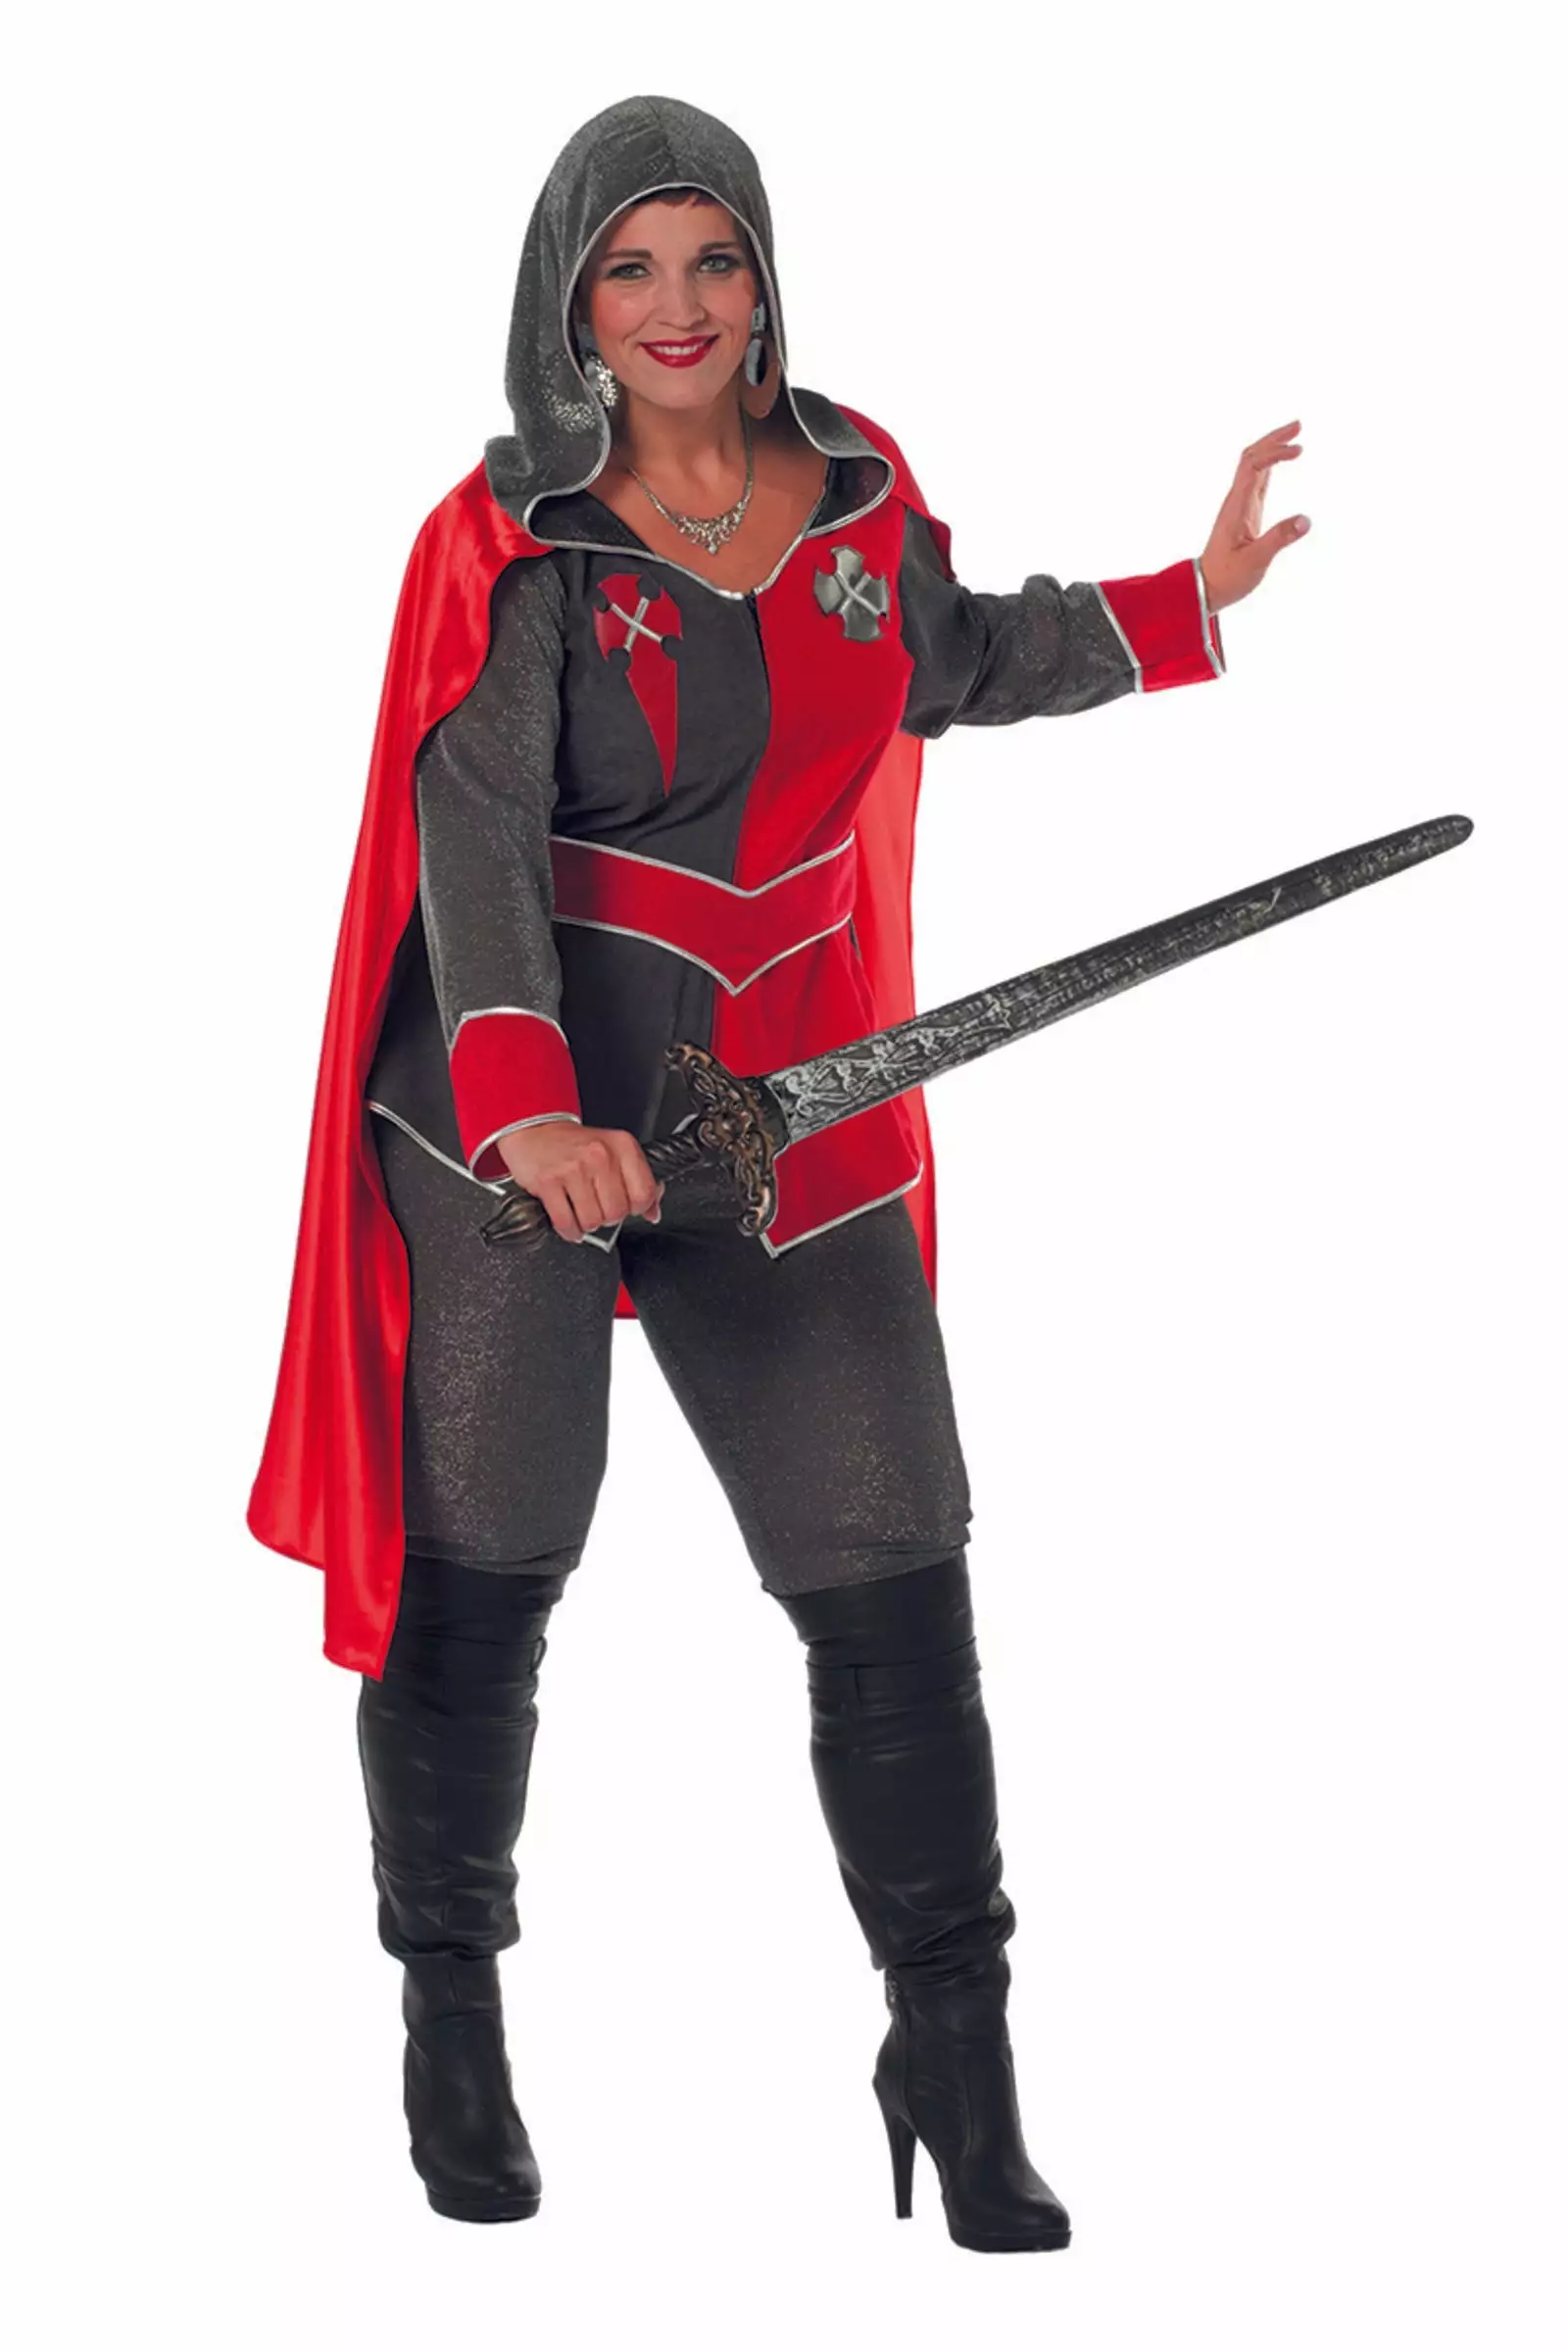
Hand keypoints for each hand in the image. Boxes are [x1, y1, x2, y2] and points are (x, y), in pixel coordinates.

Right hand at [496, 1119, 664, 1243]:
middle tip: (599, 1207)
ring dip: (587, 1224)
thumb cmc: (577, 1146)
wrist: (536, 1130)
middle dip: (608, 1217)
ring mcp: (573, 1168)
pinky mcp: (549, 1182)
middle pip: (617, 1212)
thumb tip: (653, 1212)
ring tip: (582, 1211)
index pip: (644, 1194)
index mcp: (622, 1146)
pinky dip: (570, 1230)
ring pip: (592, 1221)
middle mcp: (600, 1155)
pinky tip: (570, 1223)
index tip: (626, 1206)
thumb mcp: (615, 1152)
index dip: (636, 1208)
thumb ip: (639, 1180)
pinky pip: (566, 1222)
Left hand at [1199, 420, 1308, 611]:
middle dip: (1274, 439)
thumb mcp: (1255, 561)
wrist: (1206, 588)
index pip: (1254, 465)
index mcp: (1237, 506)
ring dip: (1272, 448)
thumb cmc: (1227, 577)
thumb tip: (1305, 520)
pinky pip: (1256, 480)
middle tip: (1298, 425)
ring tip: (1295, 436)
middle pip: (1252, 456)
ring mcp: (1239, 504)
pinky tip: (1281, 461)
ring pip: (1254, 465)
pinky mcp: (1245, 513)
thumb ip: (1279, 539)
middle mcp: (1236, 499)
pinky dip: (1270, 465)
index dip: (1275, 452)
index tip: (1299, 450)